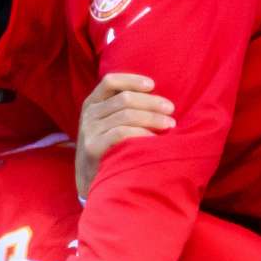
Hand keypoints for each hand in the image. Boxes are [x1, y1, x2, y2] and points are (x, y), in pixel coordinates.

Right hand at [76, 73, 174, 197]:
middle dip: (151, 102)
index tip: (152, 85)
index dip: (132, 80)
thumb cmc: (107, 148)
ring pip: (126, 115)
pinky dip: (142, 134)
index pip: (110, 81)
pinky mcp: (93, 147)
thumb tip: (157, 99)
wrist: (89, 180)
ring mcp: (89, 130)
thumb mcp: (106, 124)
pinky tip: (154, 140)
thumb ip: (122, 109)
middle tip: (171, 110)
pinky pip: (122, 133)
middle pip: (124, 99)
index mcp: (92, 103)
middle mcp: (89, 114)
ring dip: (152, 118)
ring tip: (169, 124)